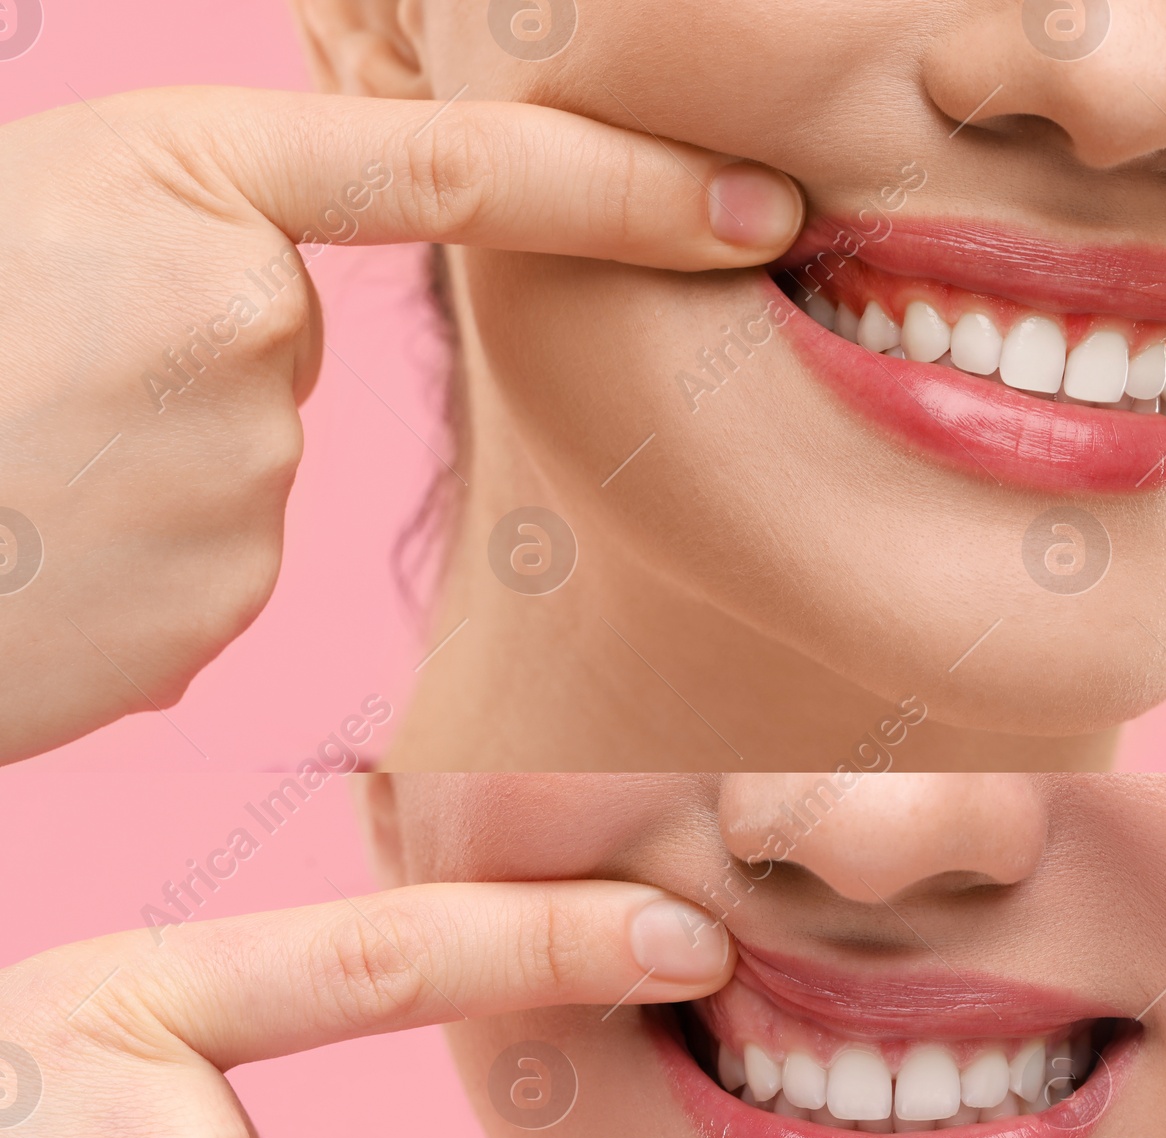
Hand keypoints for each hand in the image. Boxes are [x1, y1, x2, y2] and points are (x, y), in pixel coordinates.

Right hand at [0, 87, 803, 762]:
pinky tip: (27, 561)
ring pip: (242, 470)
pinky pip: (207, 576)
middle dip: (188, 361)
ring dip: (147, 474)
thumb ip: (169, 233)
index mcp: (176, 182)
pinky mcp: (208, 616)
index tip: (763, 204)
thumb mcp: (17, 220)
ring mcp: (232, 485)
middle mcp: (237, 328)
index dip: (625, 182)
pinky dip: (135, 571)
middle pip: (284, 347)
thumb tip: (266, 324)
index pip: (457, 169)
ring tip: (2, 477)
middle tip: (28, 386)